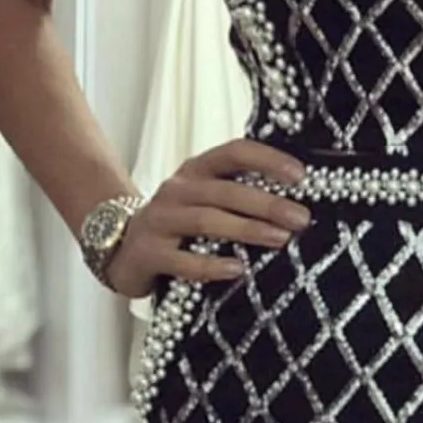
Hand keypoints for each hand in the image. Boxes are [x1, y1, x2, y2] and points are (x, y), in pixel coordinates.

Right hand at [104, 139, 311, 299]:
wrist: (121, 249)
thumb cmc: (180, 224)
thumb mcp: (204, 200)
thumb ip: (238, 194)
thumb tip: (298, 203)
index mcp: (196, 170)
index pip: (233, 152)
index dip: (267, 159)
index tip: (301, 176)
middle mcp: (176, 190)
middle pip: (225, 191)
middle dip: (266, 203)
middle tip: (301, 218)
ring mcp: (159, 220)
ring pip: (206, 221)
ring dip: (246, 229)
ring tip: (280, 239)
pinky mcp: (148, 253)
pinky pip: (181, 260)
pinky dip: (211, 266)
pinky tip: (238, 270)